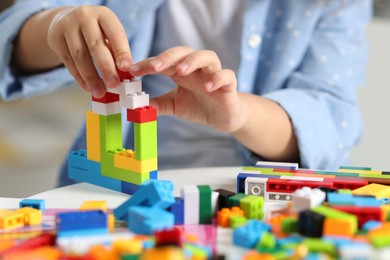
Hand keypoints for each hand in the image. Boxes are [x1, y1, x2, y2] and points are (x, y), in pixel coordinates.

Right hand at [47, 6, 132, 97]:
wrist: (67, 19)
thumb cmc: (96, 31)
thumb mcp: (109, 34)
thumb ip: (116, 52)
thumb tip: (125, 74)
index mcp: (104, 14)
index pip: (115, 34)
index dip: (121, 52)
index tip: (127, 68)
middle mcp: (85, 16)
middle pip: (96, 45)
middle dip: (106, 68)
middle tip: (113, 84)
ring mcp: (67, 26)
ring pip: (80, 56)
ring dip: (91, 77)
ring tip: (100, 92)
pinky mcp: (55, 38)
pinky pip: (68, 62)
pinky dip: (79, 78)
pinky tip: (88, 88)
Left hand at [129, 46, 246, 132]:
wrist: (223, 118)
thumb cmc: (199, 106)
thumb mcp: (174, 105)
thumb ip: (158, 104)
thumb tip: (136, 106)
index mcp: (181, 71)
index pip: (163, 62)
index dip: (147, 64)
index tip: (132, 71)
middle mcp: (197, 68)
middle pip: (184, 52)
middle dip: (168, 57)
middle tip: (154, 67)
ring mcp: (213, 74)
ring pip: (207, 56)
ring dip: (193, 61)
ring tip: (181, 71)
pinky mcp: (229, 85)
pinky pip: (226, 75)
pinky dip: (217, 78)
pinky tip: (208, 86)